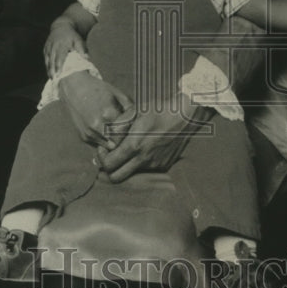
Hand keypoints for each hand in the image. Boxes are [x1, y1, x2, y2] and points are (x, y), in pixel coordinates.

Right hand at [44, 19, 86, 76]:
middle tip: (53, 79)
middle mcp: (54, 45)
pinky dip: (46, 64)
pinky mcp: (46, 47)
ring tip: (51, 77)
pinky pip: (45, 56)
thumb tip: (87, 57)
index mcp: (62, 44)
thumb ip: (81, 48)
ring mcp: (49, 46)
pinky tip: (48, 70)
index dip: (59, 65)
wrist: (61, 26)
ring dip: (48, 68)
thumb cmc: (72, 35)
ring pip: (47, 58)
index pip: (60, 56)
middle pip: (52, 59)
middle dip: (52, 69)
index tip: (59, 73)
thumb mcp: (78, 39)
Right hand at [58, 72, 132, 148]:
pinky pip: (100, 145)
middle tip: (128, 133)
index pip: (127, 132)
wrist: (73, 88)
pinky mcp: (84, 137)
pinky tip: (107, 131)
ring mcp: (89, 133)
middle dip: (124, 139)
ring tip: (118, 133)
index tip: (134, 128)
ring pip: (109, 147)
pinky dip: (105, 141)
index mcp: (108, 113)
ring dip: (114, 142)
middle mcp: (98, 126)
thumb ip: (130, 109)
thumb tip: (139, 123)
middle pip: (119, 142)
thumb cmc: (98, 89)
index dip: (132, 131)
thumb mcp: (117, 94)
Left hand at [97, 94, 212, 182]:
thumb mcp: (134, 111)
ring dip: (126, 166)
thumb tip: (108, 139)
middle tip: (113, 155)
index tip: (105, 148)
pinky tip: (145, 149)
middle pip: (116, 177)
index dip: (102, 158)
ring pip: (131, 174)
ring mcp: (155, 164)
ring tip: (130, 149)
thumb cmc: (158, 110)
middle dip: (110, 168)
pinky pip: (146, 170)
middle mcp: (143, 159)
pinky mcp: (164, 165)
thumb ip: (118, 126)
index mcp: (134, 145)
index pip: (108, 165)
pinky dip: (141, 163)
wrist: (184, 115)